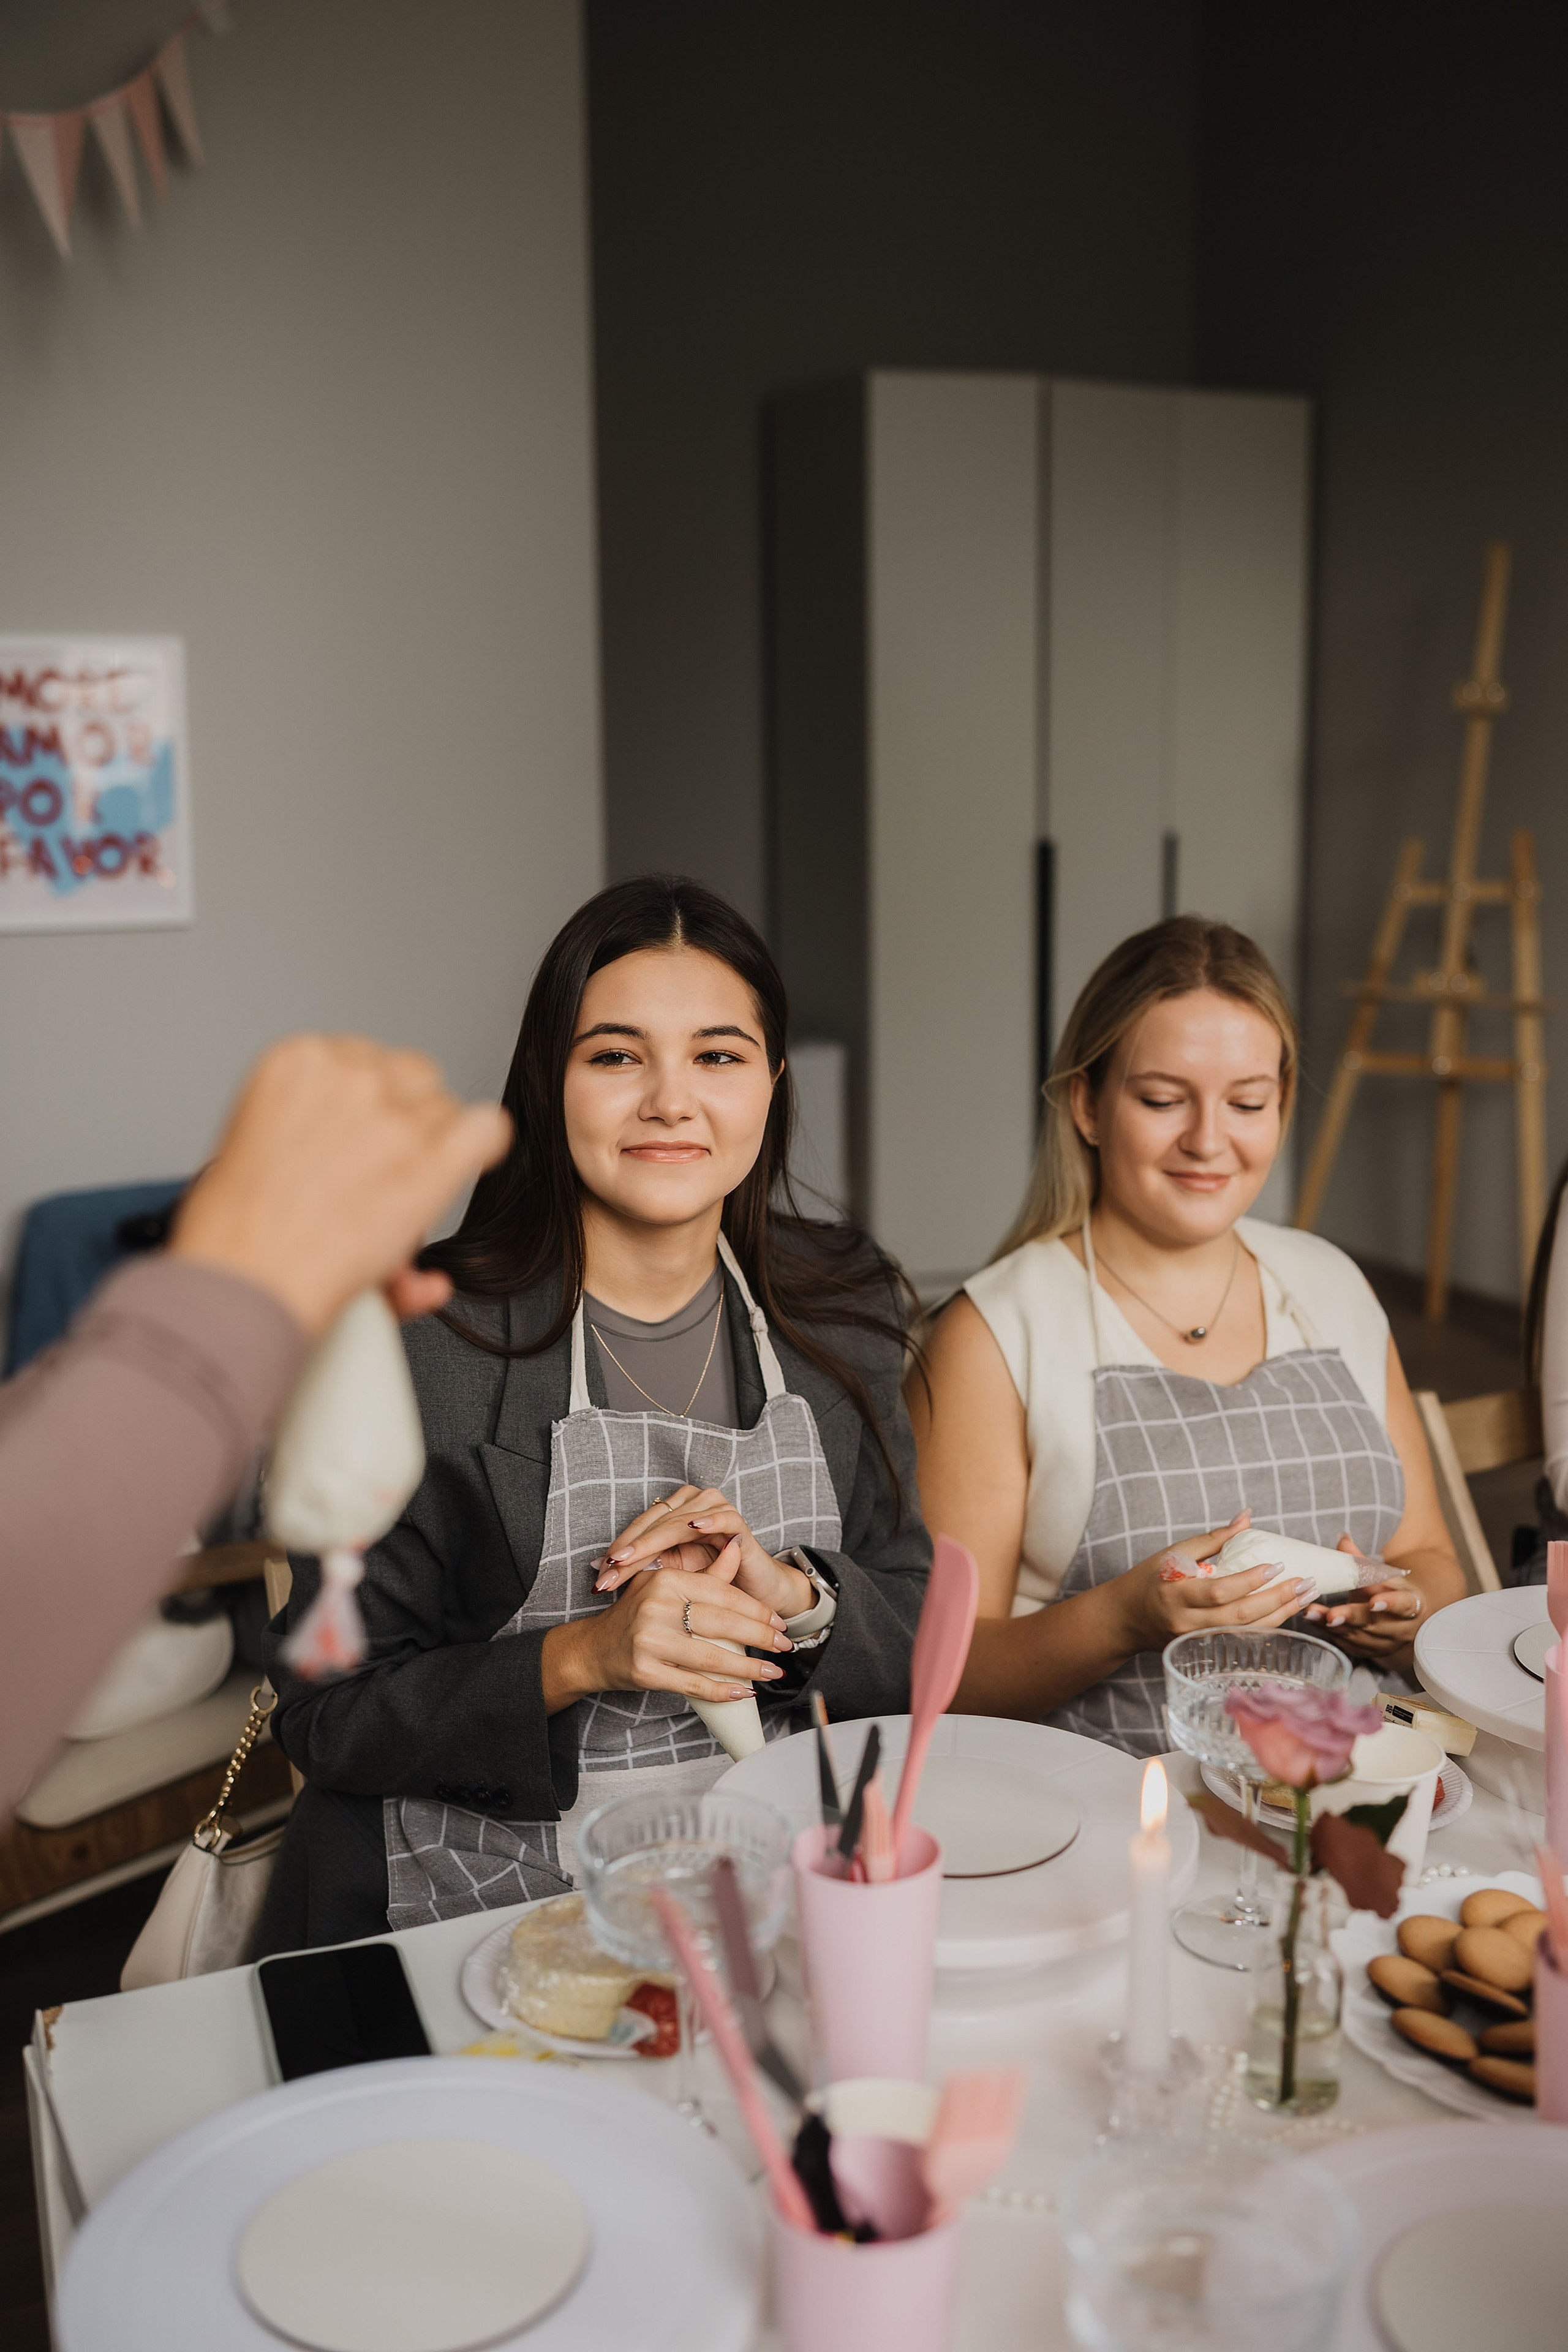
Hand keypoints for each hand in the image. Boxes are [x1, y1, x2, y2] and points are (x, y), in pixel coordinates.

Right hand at [171, 1035, 510, 1335]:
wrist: (245, 1279)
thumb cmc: (237, 1229)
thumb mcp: (249, 1141)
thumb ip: (307, 1120)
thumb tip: (346, 1142)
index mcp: (300, 1061)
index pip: (366, 1058)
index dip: (369, 1105)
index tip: (356, 1136)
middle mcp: (351, 1078)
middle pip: (412, 1079)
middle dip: (402, 1120)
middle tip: (376, 1168)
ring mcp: (395, 1119)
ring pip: (446, 1110)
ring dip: (432, 1147)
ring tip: (396, 1191)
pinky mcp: (433, 1161)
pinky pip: (487, 1130)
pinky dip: (481, 1151)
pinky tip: (462, 1169)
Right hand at [541, 1552, 793, 1710]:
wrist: (591, 1649)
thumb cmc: (635, 1616)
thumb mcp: (666, 1586)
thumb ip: (705, 1572)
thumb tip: (736, 1545)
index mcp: (666, 1579)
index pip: (723, 1594)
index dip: (756, 1610)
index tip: (778, 1622)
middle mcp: (657, 1607)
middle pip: (723, 1624)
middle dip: (761, 1637)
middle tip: (786, 1645)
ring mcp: (650, 1640)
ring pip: (713, 1657)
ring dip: (749, 1668)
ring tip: (773, 1671)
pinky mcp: (646, 1671)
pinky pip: (694, 1684)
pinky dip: (723, 1691)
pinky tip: (744, 1692)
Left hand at [592, 1485, 815, 1619]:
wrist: (753, 1595)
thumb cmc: (710, 1584)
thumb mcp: (671, 1577)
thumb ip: (641, 1568)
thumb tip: (598, 1568)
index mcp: (674, 1512)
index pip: (640, 1529)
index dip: (619, 1550)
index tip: (597, 1576)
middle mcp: (692, 1504)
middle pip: (653, 1526)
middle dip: (628, 1551)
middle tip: (606, 1573)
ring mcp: (715, 1509)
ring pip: (677, 1522)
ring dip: (652, 1541)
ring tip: (628, 1558)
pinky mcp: (738, 1521)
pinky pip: (722, 1518)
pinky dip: (708, 1521)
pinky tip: (692, 1526)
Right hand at [1112, 1511, 1317, 1653]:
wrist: (1127, 1618)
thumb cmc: (1150, 1579)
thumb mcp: (1173, 1552)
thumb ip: (1212, 1539)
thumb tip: (1246, 1517)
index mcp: (1174, 1593)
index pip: (1218, 1591)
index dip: (1249, 1580)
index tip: (1276, 1565)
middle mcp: (1185, 1622)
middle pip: (1238, 1615)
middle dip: (1276, 1600)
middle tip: (1304, 1582)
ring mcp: (1195, 1640)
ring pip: (1246, 1631)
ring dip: (1280, 1614)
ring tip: (1304, 1596)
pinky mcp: (1204, 1649)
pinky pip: (1242, 1638)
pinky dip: (1267, 1625)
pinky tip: (1286, 1611)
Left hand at [1304, 1534, 1420, 1658]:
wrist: (1401, 1617)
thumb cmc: (1391, 1592)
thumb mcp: (1382, 1575)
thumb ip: (1362, 1560)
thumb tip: (1343, 1540)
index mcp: (1410, 1605)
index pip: (1403, 1606)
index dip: (1390, 1604)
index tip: (1374, 1602)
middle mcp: (1400, 1629)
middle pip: (1375, 1625)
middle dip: (1351, 1619)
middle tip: (1331, 1615)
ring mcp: (1384, 1644)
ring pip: (1358, 1636)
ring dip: (1332, 1626)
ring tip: (1310, 1613)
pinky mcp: (1368, 1652)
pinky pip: (1347, 1644)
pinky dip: (1328, 1632)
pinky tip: (1313, 1621)